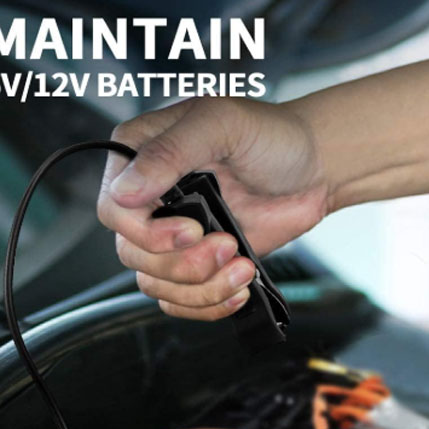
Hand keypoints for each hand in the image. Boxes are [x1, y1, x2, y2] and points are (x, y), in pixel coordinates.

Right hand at [97, 97, 328, 319]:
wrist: (314, 168)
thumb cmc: (272, 136)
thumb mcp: (222, 124)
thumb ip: (171, 152)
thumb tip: (125, 189)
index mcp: (142, 155)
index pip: (114, 209)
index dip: (149, 232)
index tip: (192, 230)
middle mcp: (152, 198)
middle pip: (133, 254)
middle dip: (184, 263)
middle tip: (228, 246)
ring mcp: (175, 235)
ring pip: (157, 284)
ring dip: (202, 288)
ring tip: (242, 267)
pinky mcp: (200, 263)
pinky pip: (181, 301)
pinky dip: (208, 304)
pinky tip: (239, 289)